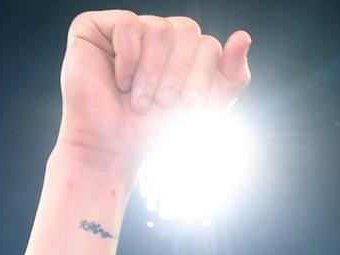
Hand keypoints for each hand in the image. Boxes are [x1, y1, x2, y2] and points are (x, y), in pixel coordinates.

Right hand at [54, 11, 251, 175]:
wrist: (114, 146)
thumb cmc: (155, 128)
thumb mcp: (206, 104)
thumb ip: (231, 73)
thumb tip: (244, 36)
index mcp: (184, 49)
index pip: (208, 44)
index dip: (201, 75)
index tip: (189, 105)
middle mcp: (157, 33)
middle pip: (187, 29)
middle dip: (179, 73)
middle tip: (164, 103)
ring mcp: (128, 27)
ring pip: (159, 28)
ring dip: (152, 73)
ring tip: (139, 100)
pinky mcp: (95, 26)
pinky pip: (127, 24)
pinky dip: (128, 58)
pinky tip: (120, 81)